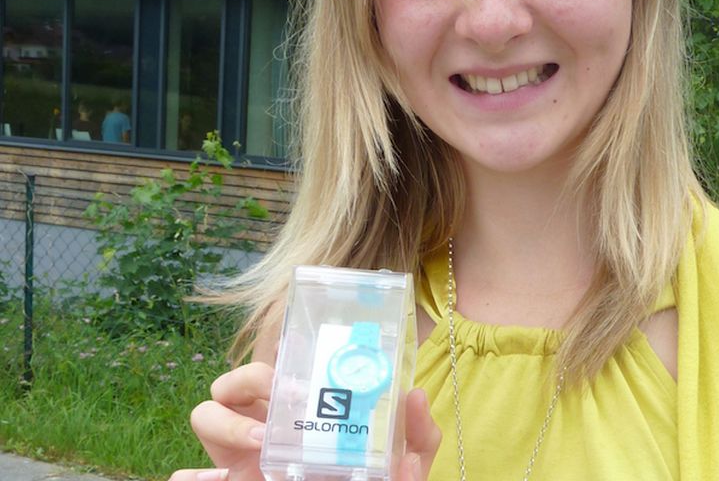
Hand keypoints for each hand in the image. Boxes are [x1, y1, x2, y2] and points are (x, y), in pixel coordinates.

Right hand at [168, 363, 440, 480]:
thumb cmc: (378, 479)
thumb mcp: (406, 460)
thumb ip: (419, 434)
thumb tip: (414, 396)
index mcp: (308, 406)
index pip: (277, 365)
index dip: (275, 360)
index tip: (298, 380)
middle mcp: (270, 422)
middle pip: (234, 381)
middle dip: (246, 382)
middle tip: (278, 410)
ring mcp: (245, 452)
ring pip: (204, 414)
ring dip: (222, 421)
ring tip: (257, 443)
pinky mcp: (231, 478)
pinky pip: (191, 472)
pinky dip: (189, 474)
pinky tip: (189, 476)